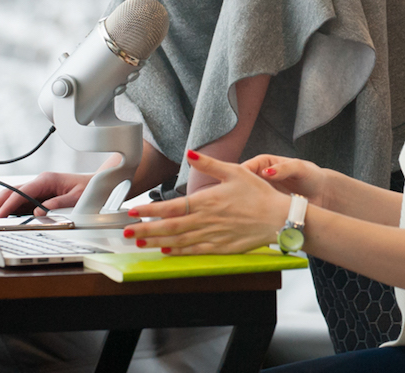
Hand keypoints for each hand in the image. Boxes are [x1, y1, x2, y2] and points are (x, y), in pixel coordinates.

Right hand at [0, 171, 91, 217]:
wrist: (96, 184)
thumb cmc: (87, 189)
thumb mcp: (77, 197)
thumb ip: (58, 204)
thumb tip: (38, 212)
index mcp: (46, 180)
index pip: (21, 193)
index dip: (8, 205)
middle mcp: (39, 182)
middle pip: (11, 192)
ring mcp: (37, 188)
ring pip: (12, 196)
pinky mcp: (38, 194)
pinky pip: (19, 201)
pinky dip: (7, 208)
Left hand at [123, 150, 288, 254]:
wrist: (278, 218)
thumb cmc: (259, 193)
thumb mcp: (235, 171)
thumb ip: (209, 164)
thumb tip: (191, 153)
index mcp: (207, 201)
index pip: (171, 207)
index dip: (150, 210)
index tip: (133, 210)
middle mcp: (206, 220)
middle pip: (169, 227)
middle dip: (145, 229)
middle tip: (127, 231)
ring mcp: (212, 236)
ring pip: (178, 241)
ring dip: (156, 242)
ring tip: (140, 241)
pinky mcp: (220, 248)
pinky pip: (193, 251)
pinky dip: (178, 252)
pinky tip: (166, 251)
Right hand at [241, 154, 330, 208]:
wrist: (323, 194)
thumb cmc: (312, 176)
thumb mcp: (300, 168)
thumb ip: (284, 168)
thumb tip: (267, 172)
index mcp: (265, 163)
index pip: (245, 168)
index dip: (237, 177)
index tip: (233, 187)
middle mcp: (260, 178)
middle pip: (241, 185)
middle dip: (236, 193)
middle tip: (234, 204)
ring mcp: (262, 193)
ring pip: (246, 199)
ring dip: (243, 206)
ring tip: (243, 214)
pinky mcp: (267, 207)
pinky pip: (255, 210)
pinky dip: (252, 215)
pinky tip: (253, 221)